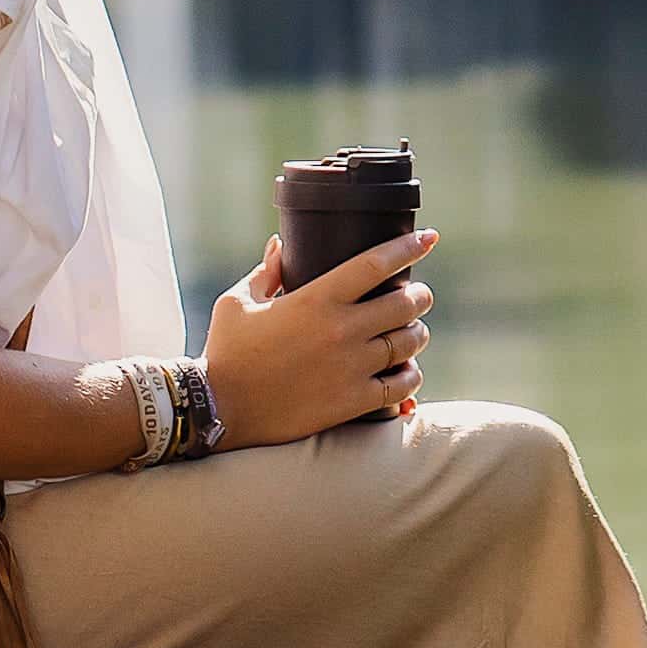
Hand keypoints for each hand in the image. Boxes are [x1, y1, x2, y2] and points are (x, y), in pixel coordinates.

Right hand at [198, 229, 432, 446]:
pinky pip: (402, 385)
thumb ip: (265, 271)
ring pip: (409, 342)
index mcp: (317, 299)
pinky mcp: (353, 401)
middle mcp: (341, 330)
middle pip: (406, 303)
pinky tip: (406, 371)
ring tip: (412, 331)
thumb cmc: (226, 352)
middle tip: (417, 295)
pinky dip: (410, 376)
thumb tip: (279, 244)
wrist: (218, 409)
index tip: (428, 238)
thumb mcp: (237, 302)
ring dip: (416, 333)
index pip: (376, 264)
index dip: (408, 247)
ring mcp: (351, 367)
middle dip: (419, 295)